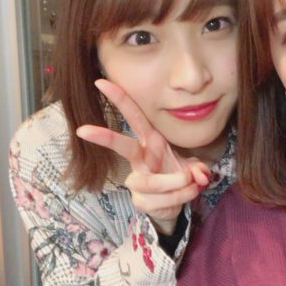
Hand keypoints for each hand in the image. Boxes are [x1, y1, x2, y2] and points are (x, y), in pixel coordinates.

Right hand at [76, 79, 209, 234]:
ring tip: (193, 182)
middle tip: (84, 131)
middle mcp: (141, 159)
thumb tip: (201, 175)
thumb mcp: (194, 168)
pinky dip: (180, 196)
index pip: (135, 117)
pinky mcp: (140, 200)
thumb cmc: (178, 177)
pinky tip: (188, 193)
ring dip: (176, 182)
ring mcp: (137, 180)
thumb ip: (200, 169)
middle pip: (122, 146)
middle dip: (105, 137)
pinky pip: (161, 199)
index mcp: (151, 142)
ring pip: (151, 182)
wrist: (174, 204)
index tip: (101, 82)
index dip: (120, 99)